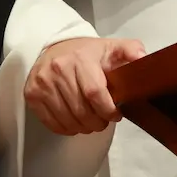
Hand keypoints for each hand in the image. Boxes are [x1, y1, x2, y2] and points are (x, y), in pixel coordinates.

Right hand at [24, 36, 146, 135]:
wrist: (55, 49)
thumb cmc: (87, 53)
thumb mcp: (112, 47)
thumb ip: (131, 51)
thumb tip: (145, 59)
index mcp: (80, 59)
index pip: (94, 92)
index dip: (108, 110)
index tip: (116, 115)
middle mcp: (58, 70)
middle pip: (82, 110)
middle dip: (98, 122)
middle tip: (104, 121)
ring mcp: (42, 83)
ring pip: (68, 120)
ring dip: (84, 127)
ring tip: (91, 121)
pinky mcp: (32, 95)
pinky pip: (53, 123)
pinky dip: (67, 128)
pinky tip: (75, 121)